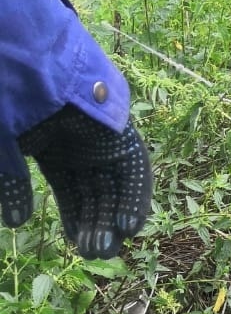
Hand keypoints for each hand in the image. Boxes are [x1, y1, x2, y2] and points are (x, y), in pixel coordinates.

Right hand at [0, 104, 152, 258]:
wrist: (26, 60)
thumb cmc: (9, 99)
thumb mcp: (5, 147)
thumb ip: (12, 184)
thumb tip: (15, 222)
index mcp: (54, 151)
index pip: (71, 193)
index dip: (74, 219)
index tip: (75, 244)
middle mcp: (82, 148)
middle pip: (96, 194)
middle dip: (96, 225)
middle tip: (95, 253)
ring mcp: (103, 139)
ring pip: (115, 186)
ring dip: (114, 218)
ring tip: (108, 246)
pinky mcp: (122, 132)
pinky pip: (135, 169)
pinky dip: (134, 196)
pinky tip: (128, 225)